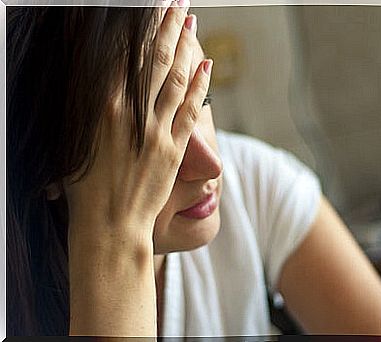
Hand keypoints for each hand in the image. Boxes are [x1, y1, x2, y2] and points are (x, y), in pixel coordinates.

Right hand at [65, 7, 212, 244]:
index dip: (138, 29)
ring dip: (185, 47)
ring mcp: (156, 131)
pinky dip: (201, 86)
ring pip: (175, 79)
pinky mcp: (175, 149)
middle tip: (176, 3)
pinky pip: (191, 110)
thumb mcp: (74, 143)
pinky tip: (207, 65)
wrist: (110, 225)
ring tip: (192, 21)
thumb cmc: (84, 188)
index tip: (148, 9)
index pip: (123, 56)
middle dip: (167, 27)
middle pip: (154, 60)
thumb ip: (87, 111)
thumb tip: (97, 83)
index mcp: (100, 109)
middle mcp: (130, 113)